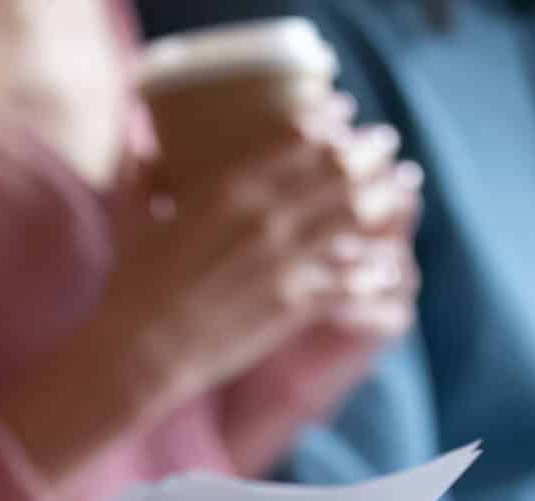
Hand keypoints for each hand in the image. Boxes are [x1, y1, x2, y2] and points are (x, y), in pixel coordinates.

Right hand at [90, 101, 419, 415]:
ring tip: (404, 191)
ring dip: (387, 200)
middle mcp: (264, 216)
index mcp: (228, 187)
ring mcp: (283, 260)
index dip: (330, 121)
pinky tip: (390, 268)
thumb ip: (142, 169)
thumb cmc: (129, 286)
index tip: (346, 114)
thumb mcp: (132, 215)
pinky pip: (350, 281)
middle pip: (338, 170)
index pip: (296, 138)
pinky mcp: (294, 304)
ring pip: (355, 217)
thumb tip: (138, 132)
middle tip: (388, 147)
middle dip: (371, 154)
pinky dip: (374, 273)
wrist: (137, 351)